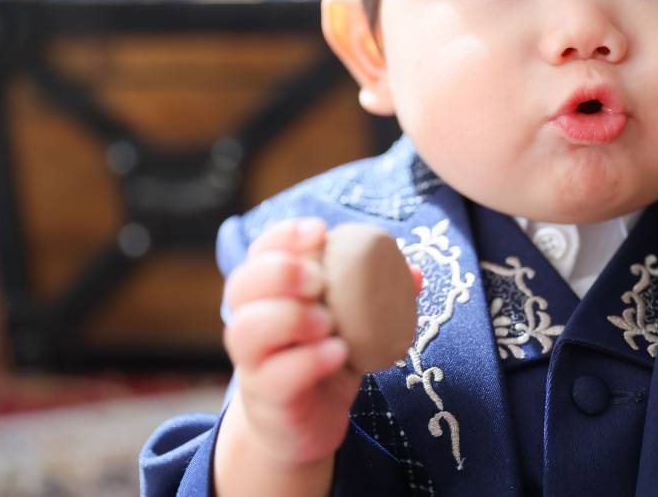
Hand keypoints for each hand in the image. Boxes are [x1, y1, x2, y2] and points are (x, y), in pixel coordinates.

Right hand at [222, 217, 360, 466]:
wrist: (302, 427)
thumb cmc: (322, 360)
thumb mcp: (351, 323)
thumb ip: (376, 296)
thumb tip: (415, 274)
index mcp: (268, 293)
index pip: (261, 251)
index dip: (284, 235)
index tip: (320, 231)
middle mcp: (251, 321)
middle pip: (242, 282)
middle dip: (281, 272)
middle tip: (318, 280)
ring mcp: (253, 361)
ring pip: (247, 327)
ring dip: (289, 316)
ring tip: (327, 323)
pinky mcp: (266, 397)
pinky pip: (276, 374)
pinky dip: (309, 360)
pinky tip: (338, 353)